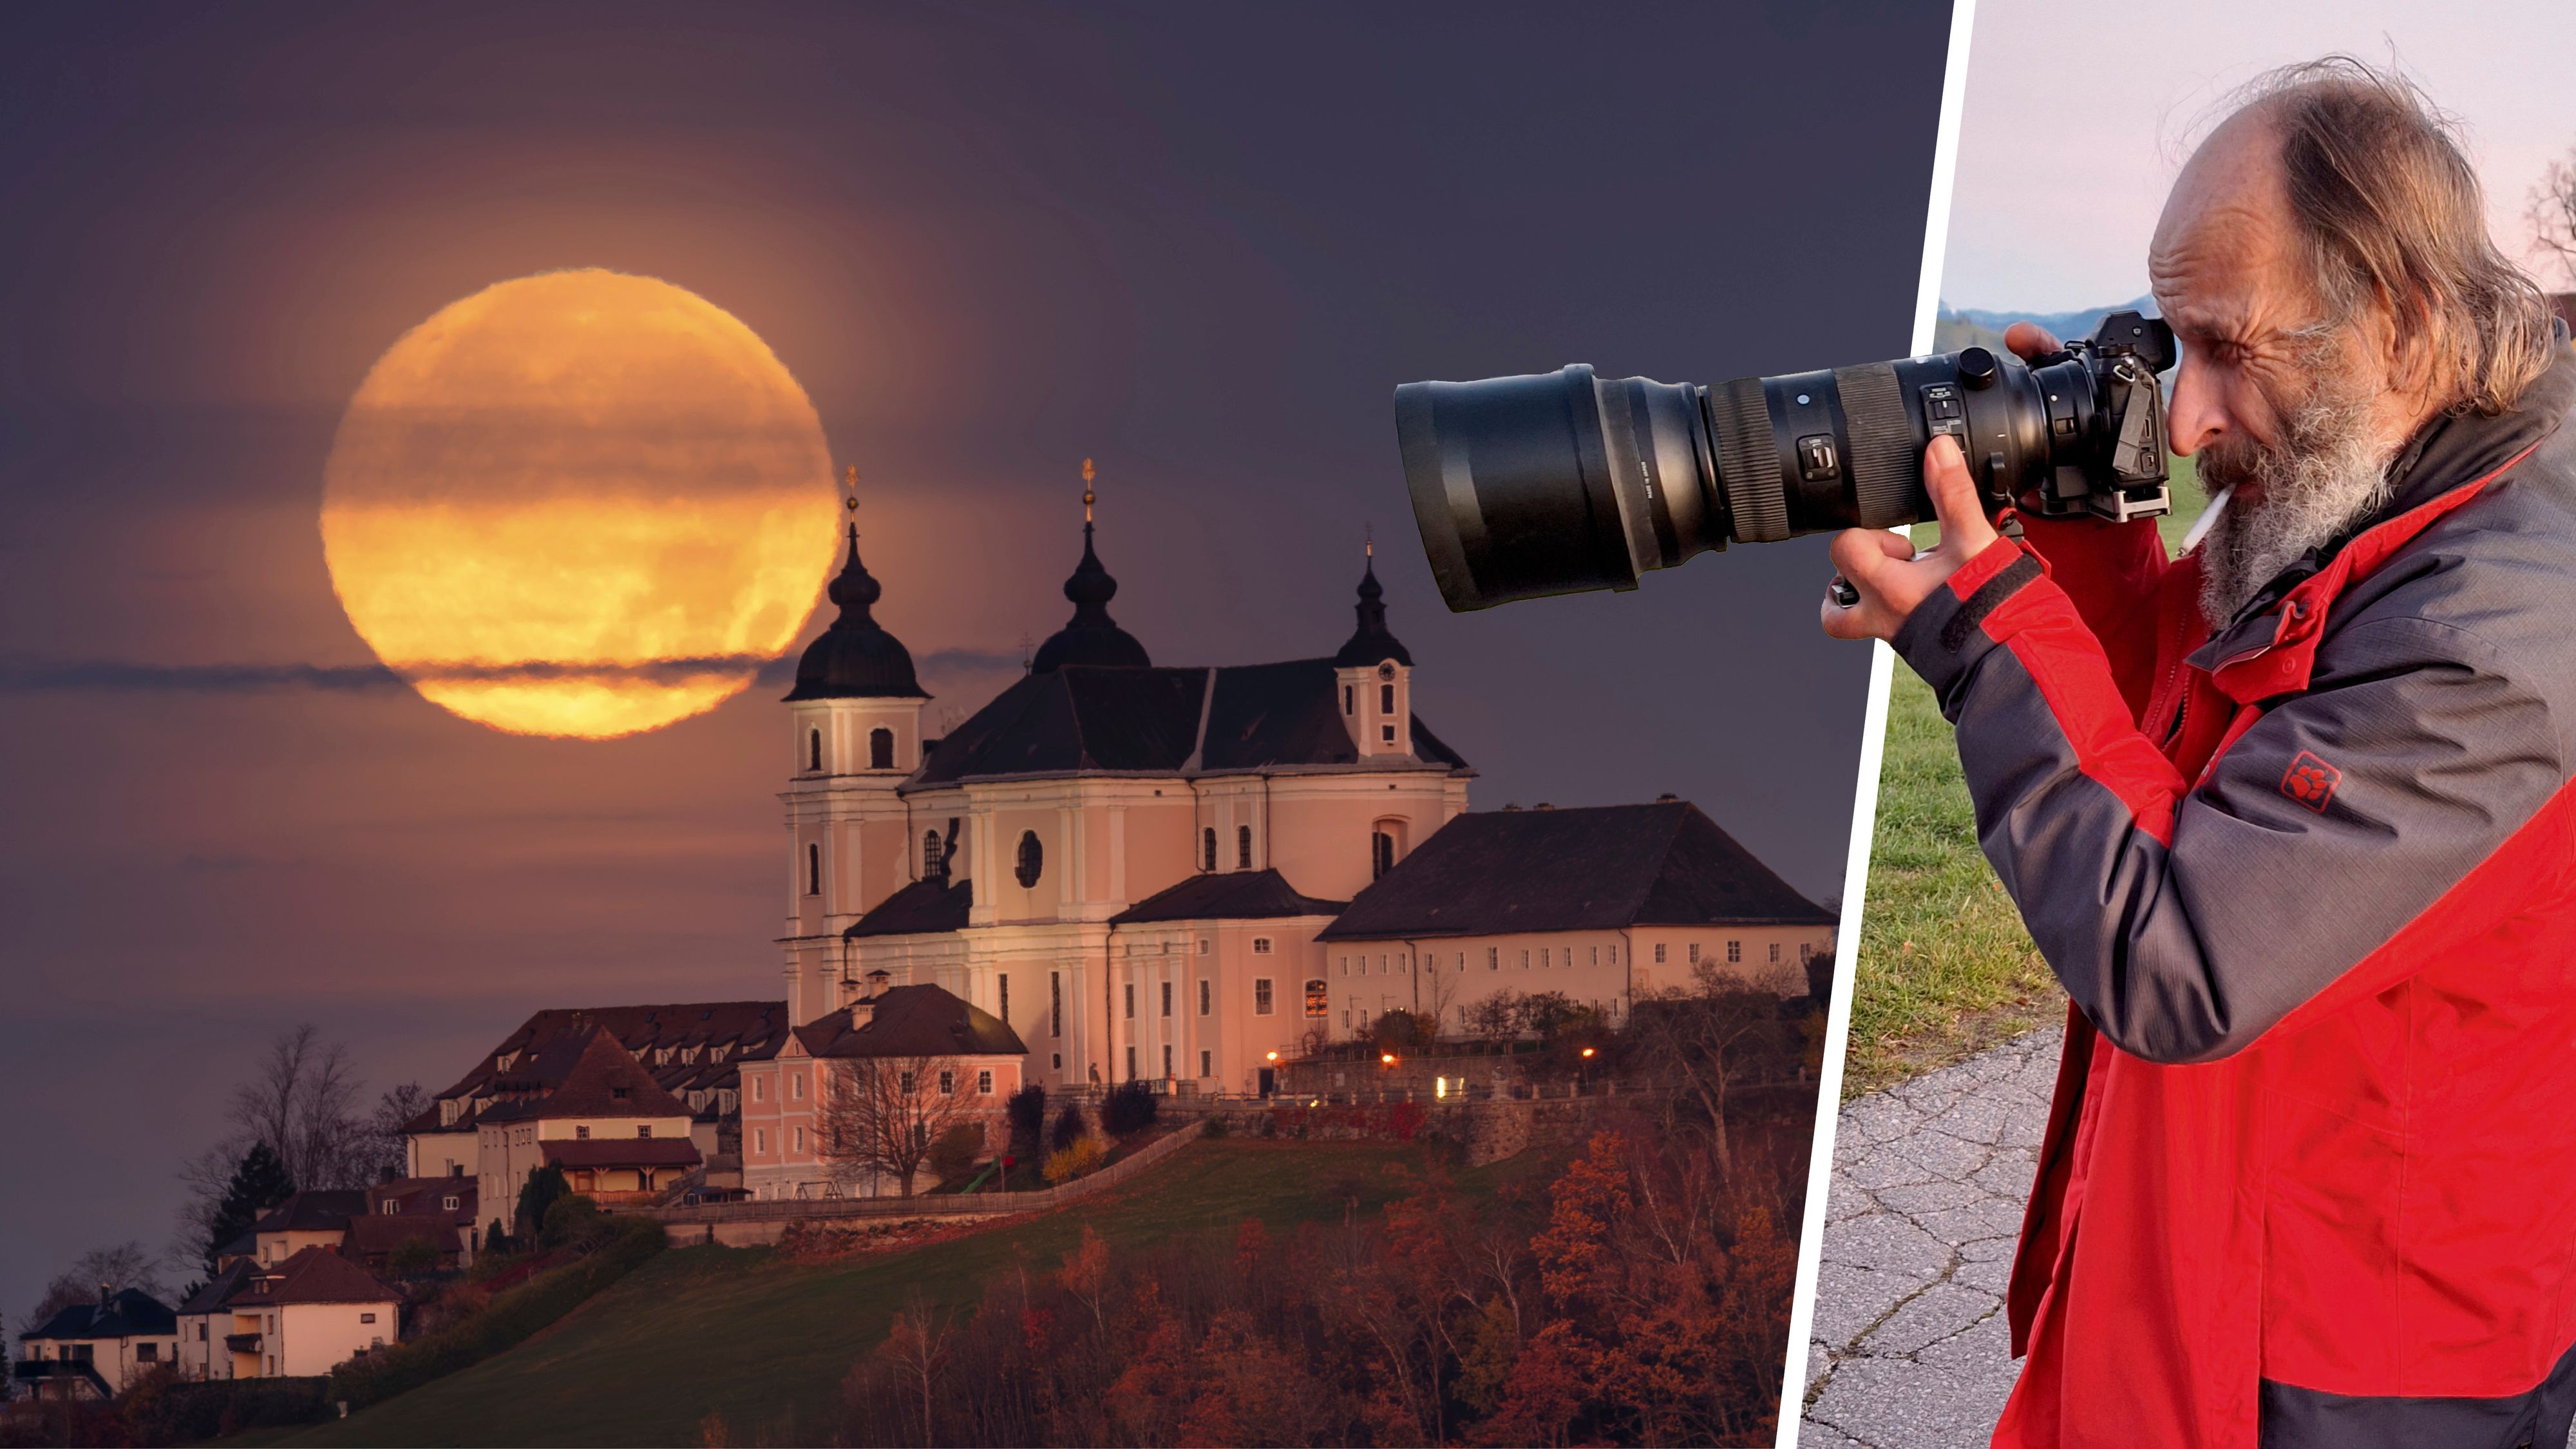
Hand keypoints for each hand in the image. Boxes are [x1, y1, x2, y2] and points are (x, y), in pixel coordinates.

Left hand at [1820, 433, 1999, 640]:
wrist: (2015, 656)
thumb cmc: (1994, 607)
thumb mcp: (1974, 540)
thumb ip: (1953, 493)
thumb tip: (1939, 452)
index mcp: (1888, 588)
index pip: (1844, 548)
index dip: (1866, 536)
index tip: (1898, 537)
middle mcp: (1881, 616)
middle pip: (1834, 596)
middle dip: (1856, 572)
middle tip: (1894, 562)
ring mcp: (1892, 635)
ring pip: (1851, 620)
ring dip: (1867, 597)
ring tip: (1903, 579)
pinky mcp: (1910, 645)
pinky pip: (1884, 627)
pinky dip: (1895, 610)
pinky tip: (1927, 595)